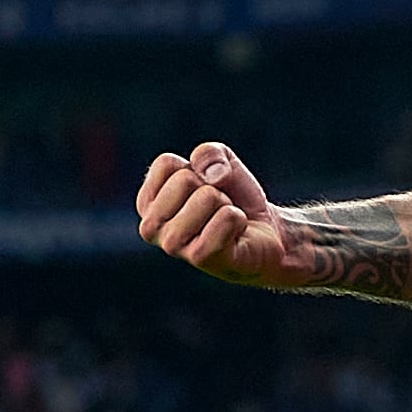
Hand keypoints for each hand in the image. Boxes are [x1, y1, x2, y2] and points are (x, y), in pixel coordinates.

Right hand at [137, 142, 306, 288]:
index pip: (166, 164)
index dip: (196, 169)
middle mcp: (151, 226)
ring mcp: (172, 245)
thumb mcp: (222, 162)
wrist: (265, 232)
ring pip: (207, 198)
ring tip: (225, 222)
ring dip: (227, 205)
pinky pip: (226, 218)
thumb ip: (209, 153)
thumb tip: (212, 176)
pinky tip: (235, 235)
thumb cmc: (234, 198)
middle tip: (218, 208)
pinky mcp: (199, 258)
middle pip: (185, 179)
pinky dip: (238, 219)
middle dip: (213, 188)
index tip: (204, 188)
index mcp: (147, 202)